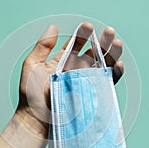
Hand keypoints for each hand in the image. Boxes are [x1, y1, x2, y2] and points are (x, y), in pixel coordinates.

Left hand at [14, 22, 123, 138]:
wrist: (36, 120)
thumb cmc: (31, 95)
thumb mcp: (32, 66)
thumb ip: (42, 46)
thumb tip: (53, 26)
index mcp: (63, 61)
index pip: (76, 44)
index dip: (83, 34)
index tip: (87, 26)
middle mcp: (76, 70)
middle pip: (94, 52)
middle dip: (102, 40)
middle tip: (109, 30)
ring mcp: (85, 82)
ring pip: (103, 65)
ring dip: (112, 54)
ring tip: (117, 43)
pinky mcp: (92, 94)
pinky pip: (106, 82)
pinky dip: (114, 73)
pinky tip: (118, 64)